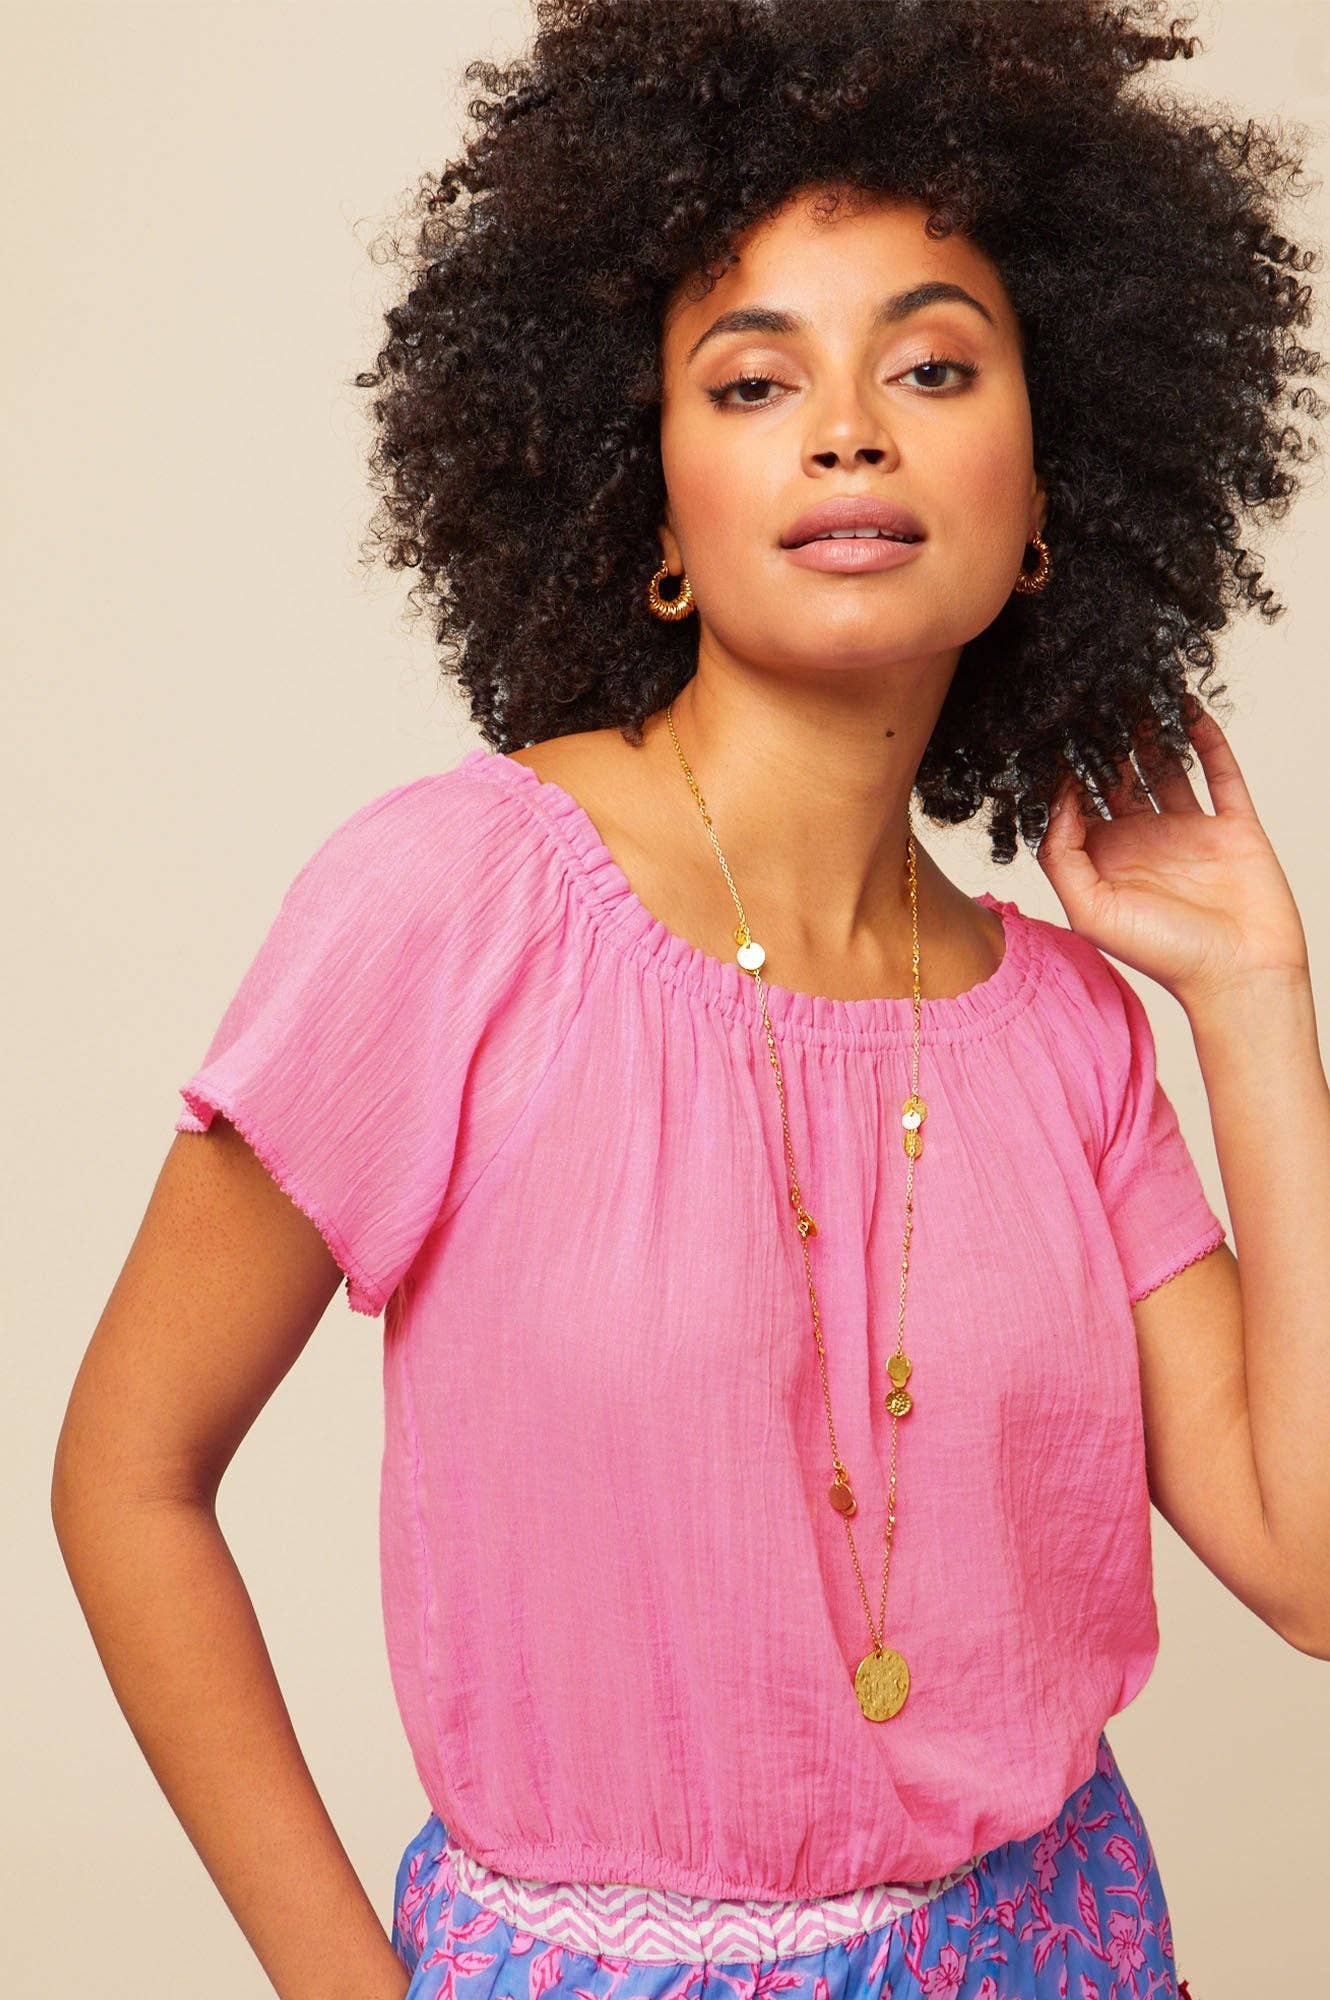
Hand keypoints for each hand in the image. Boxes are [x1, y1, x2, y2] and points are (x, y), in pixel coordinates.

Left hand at [1035, 704, 1309, 1010]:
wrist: (1240, 975)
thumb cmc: (1164, 956)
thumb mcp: (1091, 912)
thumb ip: (1062, 858)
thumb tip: (1055, 801)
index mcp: (1105, 860)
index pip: (1076, 803)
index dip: (1064, 771)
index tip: (1053, 732)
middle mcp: (1143, 840)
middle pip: (1119, 777)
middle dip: (1105, 741)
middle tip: (1092, 698)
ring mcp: (1189, 830)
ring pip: (1166, 767)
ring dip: (1153, 731)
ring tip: (1135, 690)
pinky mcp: (1232, 825)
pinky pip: (1220, 772)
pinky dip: (1207, 739)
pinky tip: (1189, 707)